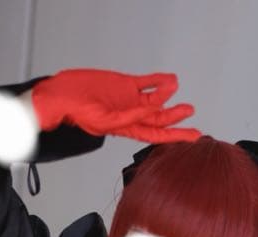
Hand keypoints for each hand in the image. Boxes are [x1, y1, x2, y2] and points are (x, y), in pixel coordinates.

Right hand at [31, 68, 201, 142]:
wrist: (63, 94)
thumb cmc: (78, 113)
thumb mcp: (106, 120)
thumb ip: (129, 116)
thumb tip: (149, 111)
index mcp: (127, 128)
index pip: (157, 134)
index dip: (176, 136)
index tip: (193, 135)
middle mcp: (131, 114)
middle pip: (159, 117)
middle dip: (175, 115)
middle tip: (189, 110)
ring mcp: (129, 98)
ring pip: (155, 98)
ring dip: (166, 92)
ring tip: (173, 85)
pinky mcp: (124, 84)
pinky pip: (146, 82)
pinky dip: (157, 80)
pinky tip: (168, 79)